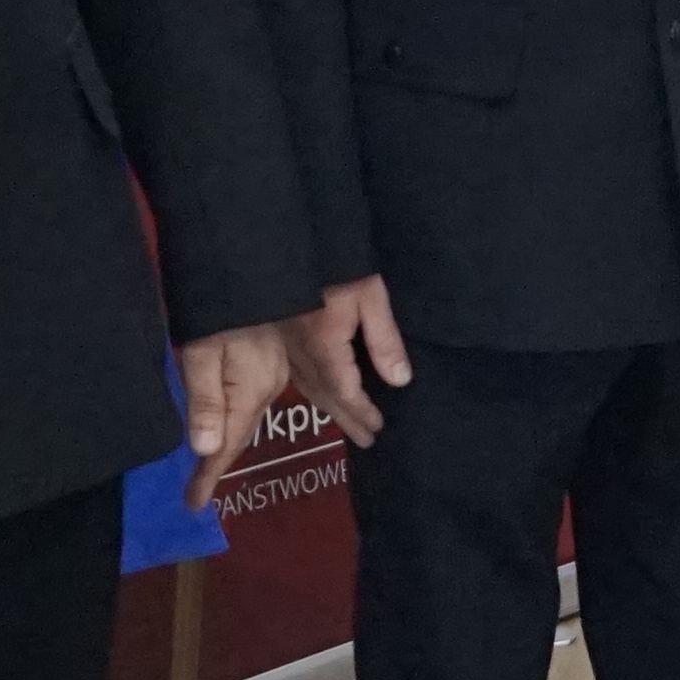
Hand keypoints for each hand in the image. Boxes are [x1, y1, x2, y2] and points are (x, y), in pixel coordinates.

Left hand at [175, 325, 287, 505]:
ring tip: (209, 474)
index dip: (208, 476)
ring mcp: (273, 376)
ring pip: (248, 422)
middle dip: (217, 467)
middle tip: (195, 496)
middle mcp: (268, 388)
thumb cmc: (217, 308)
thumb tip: (204, 449)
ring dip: (230, 449)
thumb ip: (203, 399)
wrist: (248, 268)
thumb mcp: (200, 351)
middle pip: (240, 437)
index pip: (226, 444)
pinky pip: (253, 406)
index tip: (192, 504)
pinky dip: (239, 426)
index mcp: (250, 391)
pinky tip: (232, 431)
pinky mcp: (272, 364)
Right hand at [291, 277, 413, 445]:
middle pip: (326, 396)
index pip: (345, 392)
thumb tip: (400, 380)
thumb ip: (384, 339)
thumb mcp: (369, 295)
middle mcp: (302, 353)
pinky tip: (318, 393)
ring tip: (348, 426)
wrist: (283, 239)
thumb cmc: (336, 263)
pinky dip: (312, 391)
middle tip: (367, 441)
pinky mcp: (279, 334)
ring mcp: (287, 344)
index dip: (362, 412)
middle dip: (348, 418)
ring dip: (330, 409)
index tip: (378, 428)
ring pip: (308, 387)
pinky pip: (296, 374)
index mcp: (326, 347)